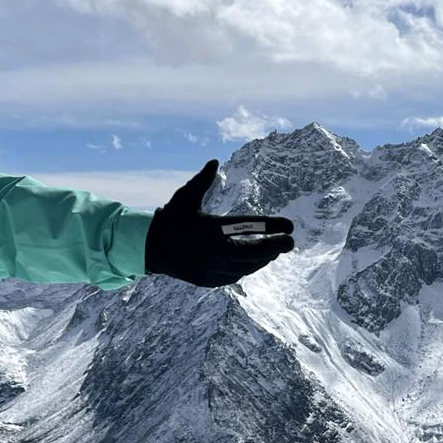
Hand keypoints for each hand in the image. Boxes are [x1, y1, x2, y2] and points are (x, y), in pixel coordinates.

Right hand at [144, 159, 293, 287]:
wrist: (151, 249)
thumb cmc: (171, 220)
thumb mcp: (184, 197)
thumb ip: (202, 181)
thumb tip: (214, 161)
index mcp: (213, 229)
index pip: (251, 227)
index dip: (273, 226)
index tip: (290, 225)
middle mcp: (215, 251)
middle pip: (255, 252)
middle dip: (276, 247)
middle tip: (290, 241)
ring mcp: (213, 269)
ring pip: (247, 266)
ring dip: (262, 258)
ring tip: (273, 251)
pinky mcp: (210, 280)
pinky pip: (236, 275)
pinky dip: (247, 268)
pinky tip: (253, 260)